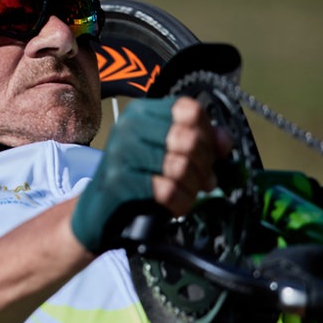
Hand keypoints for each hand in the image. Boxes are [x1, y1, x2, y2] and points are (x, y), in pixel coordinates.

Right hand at [71, 96, 225, 253]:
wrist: (97, 212)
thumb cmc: (135, 181)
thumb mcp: (165, 156)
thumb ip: (198, 143)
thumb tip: (224, 141)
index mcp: (141, 112)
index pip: (190, 110)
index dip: (209, 135)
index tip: (210, 156)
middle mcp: (129, 127)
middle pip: (190, 138)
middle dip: (204, 167)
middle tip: (203, 182)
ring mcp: (121, 153)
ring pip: (180, 166)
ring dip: (193, 188)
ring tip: (187, 195)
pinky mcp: (118, 182)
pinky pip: (166, 190)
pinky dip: (180, 203)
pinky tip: (176, 207)